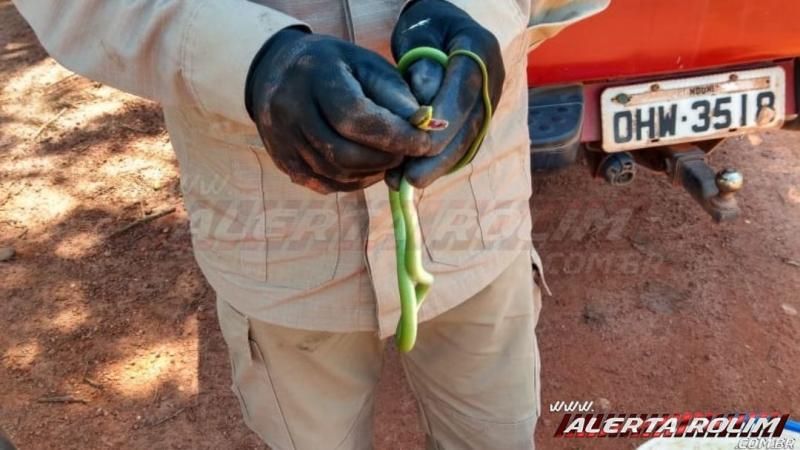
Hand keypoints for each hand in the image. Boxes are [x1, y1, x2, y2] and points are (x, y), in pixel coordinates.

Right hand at [247, 28, 431, 193]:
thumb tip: (429, 129)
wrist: (279, 71)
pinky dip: (355, 181)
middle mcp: (291, 110)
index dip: (395, 136)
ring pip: (336, 174)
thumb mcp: (369, 66)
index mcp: (315, 78)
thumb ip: (397, 97)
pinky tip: (369, 167)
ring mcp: (283, 140)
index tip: (425, 142)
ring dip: (373, 173)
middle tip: (408, 152)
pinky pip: (325, 184)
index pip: (356, 118)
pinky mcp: (283, 162)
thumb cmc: (337, 67)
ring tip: (391, 158)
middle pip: (345, 153)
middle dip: (386, 159)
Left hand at [388, 0, 504, 188]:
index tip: (419, 145)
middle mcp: (492, 80)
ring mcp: (489, 102)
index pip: (464, 92)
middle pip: (470, 125)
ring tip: (406, 183)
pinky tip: (413, 175)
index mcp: (479, 50)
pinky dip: (440, 163)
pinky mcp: (479, 118)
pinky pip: (463, 144)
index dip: (444, 123)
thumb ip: (421, 64)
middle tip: (411, 180)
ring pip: (468, 141)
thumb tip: (423, 107)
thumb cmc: (425, 28)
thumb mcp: (418, 35)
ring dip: (438, 167)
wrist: (445, 27)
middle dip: (440, 157)